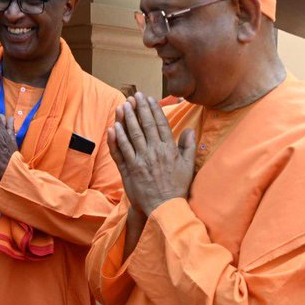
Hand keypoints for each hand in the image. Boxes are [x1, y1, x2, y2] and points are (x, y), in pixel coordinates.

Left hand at [108, 92, 194, 216]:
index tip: (149, 99)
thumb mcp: (188, 166)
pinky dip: (117, 139)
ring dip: (126, 119)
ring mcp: (140, 161)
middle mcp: (153, 152)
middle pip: (144, 126)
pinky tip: (114, 127)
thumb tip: (189, 130)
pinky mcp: (129, 170)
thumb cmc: (177, 187)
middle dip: (139, 109)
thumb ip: (188, 147)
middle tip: (134, 96)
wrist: (164, 208)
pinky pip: (121, 152)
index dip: (154, 110)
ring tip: (123, 106)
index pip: (160, 125)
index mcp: (168, 150)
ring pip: (131, 136)